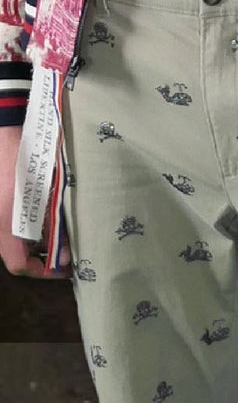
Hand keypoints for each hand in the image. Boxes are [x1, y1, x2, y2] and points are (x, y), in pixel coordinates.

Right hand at [0, 122, 69, 277]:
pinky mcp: (0, 205)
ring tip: (60, 235)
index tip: (64, 267)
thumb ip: (54, 225)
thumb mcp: (45, 194)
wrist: (5, 131)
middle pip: (15, 255)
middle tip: (66, 252)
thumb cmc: (27, 161)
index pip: (18, 265)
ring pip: (14, 241)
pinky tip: (47, 218)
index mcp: (4, 226)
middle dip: (42, 258)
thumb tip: (65, 252)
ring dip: (36, 243)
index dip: (42, 271)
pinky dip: (28, 229)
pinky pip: (11, 226)